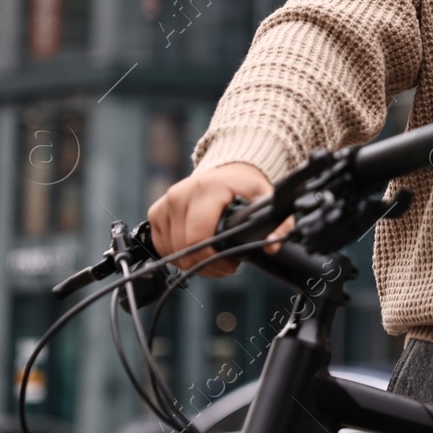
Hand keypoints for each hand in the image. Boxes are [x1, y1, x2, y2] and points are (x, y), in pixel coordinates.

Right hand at [148, 162, 290, 276]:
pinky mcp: (156, 212)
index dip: (213, 259)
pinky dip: (179, 254)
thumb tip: (272, 245)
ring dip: (193, 261)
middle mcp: (180, 195)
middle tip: (226, 262)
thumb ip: (277, 222)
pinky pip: (162, 246)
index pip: (198, 237)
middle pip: (184, 248)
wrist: (227, 168)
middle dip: (206, 264)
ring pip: (172, 251)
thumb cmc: (242, 184)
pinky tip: (198, 249)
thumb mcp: (265, 197)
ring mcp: (165, 203)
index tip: (231, 264)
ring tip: (214, 255)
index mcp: (206, 189)